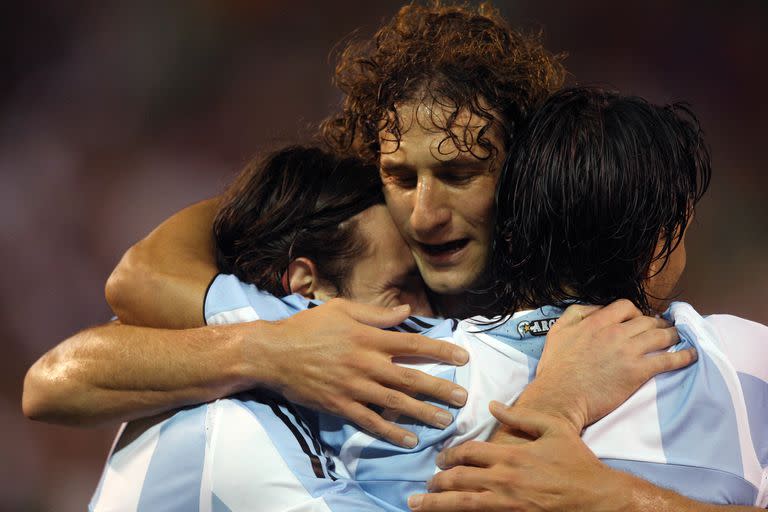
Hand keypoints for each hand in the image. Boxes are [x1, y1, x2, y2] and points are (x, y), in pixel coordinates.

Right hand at [255, 298, 468, 446]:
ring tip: (445, 420)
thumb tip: (406, 311)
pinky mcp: (340, 406)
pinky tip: (409, 440)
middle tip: (462, 397)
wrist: (273, 353)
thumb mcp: (342, 309)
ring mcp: (354, 387)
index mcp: (369, 337)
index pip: (413, 345)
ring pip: (396, 403)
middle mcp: (366, 363)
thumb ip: (376, 312)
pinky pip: (370, 422)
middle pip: (411, 378)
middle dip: (440, 388)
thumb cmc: (308, 326)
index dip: (441, 351)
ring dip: (423, 413)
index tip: (462, 357)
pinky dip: (391, 433)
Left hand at [410, 403, 626, 511]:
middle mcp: (504, 480)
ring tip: (419, 505)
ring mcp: (507, 504)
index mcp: (510, 455)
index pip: (468, 453)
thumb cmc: (577, 462)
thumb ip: (521, 416)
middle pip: (458, 480)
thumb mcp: (553, 429)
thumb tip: (493, 405)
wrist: (599, 497)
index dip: (449, 455)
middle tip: (425, 486)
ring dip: (436, 504)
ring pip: (462, 504)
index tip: (440, 461)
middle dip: (436, 483)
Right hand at [515, 299, 696, 430]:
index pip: (625, 306)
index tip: (638, 320)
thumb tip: (595, 309)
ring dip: (673, 335)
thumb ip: (575, 314)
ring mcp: (628, 352)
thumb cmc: (555, 369)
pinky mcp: (637, 372)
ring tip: (679, 338)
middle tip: (663, 328)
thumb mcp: (557, 332)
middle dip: (658, 323)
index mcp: (596, 322)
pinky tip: (691, 355)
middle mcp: (615, 332)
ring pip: (660, 335)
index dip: (635, 312)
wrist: (559, 398)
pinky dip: (683, 356)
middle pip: (646, 320)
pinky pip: (667, 359)